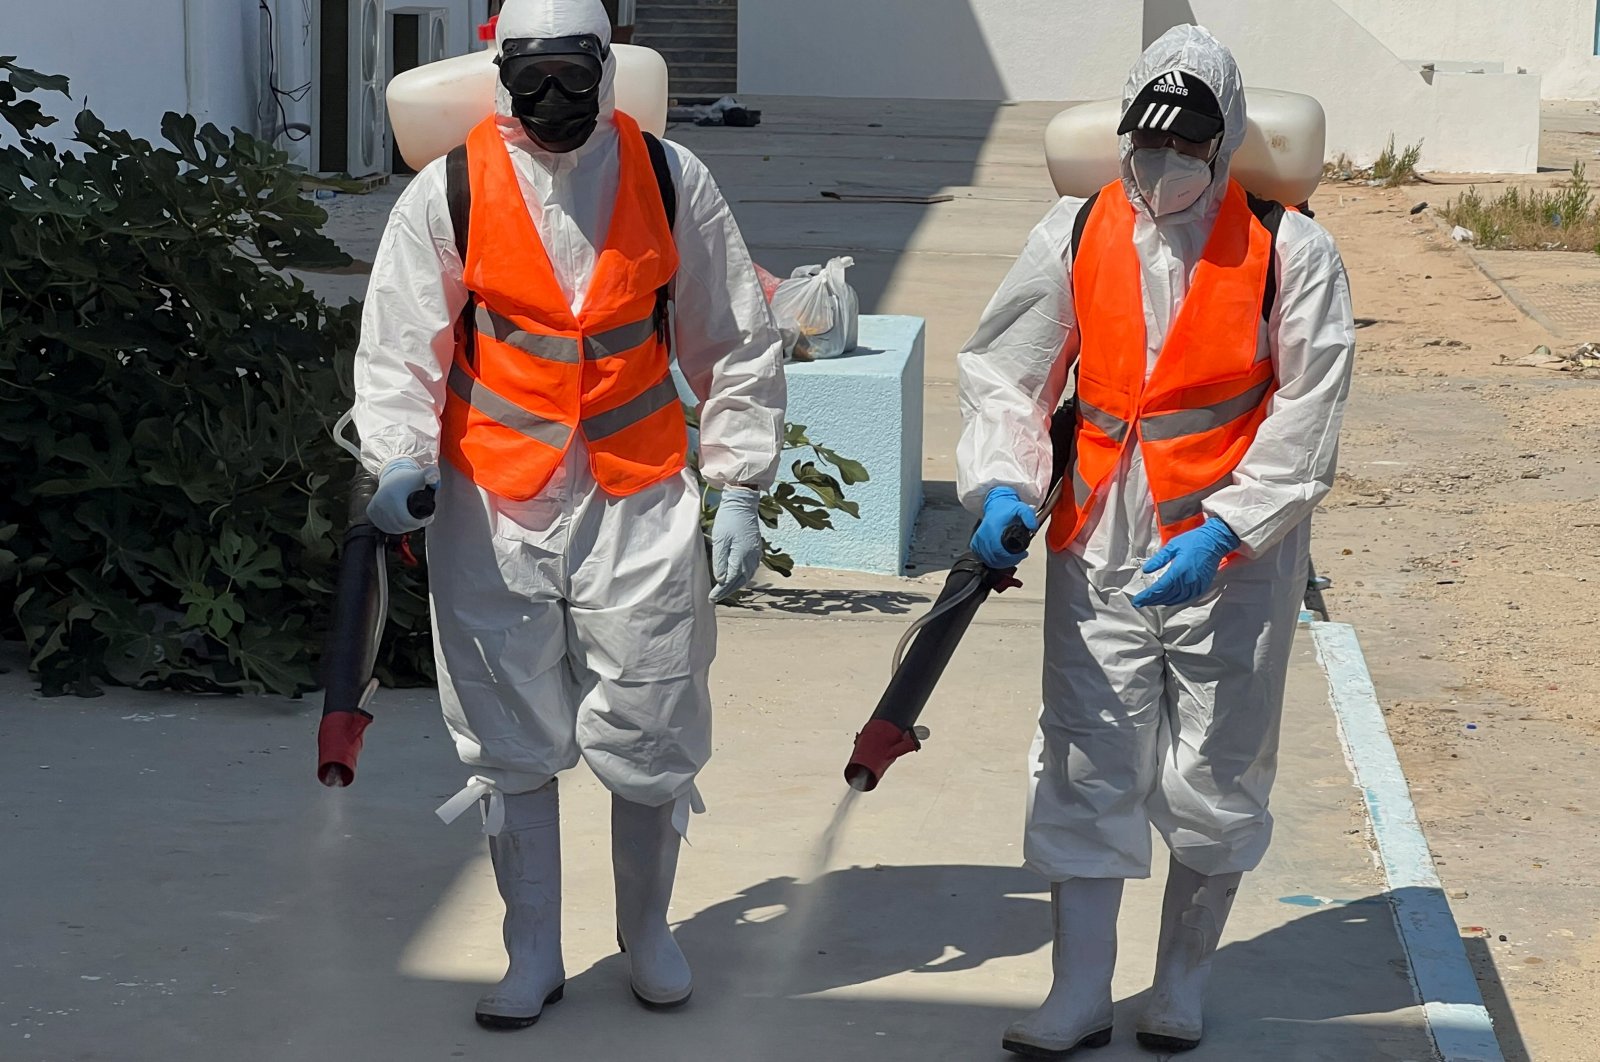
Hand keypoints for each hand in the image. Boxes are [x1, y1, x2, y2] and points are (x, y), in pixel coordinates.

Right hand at [366, 458, 438, 533]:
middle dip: (414, 525)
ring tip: (414, 522)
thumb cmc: (408, 479)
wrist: (392, 476)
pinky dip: (393, 528)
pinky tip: (401, 525)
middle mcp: (381, 503)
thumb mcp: (422, 476)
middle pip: (400, 525)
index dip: (420, 522)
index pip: (407, 520)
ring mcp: (374, 508)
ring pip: (392, 528)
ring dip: (404, 528)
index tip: (428, 518)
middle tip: (423, 520)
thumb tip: (434, 479)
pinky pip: (383, 526)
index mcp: (392, 497)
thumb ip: (432, 474)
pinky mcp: (371, 512)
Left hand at [709, 486, 763, 601]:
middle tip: (716, 597)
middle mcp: (751, 558)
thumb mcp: (720, 540)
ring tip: (725, 590)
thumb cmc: (728, 519)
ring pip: (747, 576)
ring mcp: (756, 553)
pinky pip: (751, 569)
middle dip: (728, 590)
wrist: (742, 503)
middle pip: (740, 581)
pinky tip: (737, 577)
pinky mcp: (757, 549)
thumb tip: (721, 580)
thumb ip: (720, 562)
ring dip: (736, 585)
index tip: (711, 597)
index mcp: (741, 556)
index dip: (720, 590)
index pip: (730, 580)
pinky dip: (743, 577)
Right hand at [970, 487, 1038, 568]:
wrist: (996, 505)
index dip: (1012, 557)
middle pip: (995, 557)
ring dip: (1002, 562)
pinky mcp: (975, 543)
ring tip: (1013, 558)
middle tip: (1020, 556)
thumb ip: (1029, 516)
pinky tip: (1001, 558)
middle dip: (1010, 560)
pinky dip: (993, 561)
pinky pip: (983, 558)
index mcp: (993, 528)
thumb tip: (1033, 527)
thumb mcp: (1021, 509)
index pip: (1000, 550)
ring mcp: (978, 540)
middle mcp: (983, 535)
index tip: (1022, 554)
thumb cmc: (1007, 509)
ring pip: (989, 560)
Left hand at [1130, 518, 1240, 608]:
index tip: (1137, 600)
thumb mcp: (1173, 546)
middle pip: (1166, 596)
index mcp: (1179, 570)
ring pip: (1176, 599)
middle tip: (1140, 602)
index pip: (1160, 588)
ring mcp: (1196, 585)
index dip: (1147, 596)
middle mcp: (1187, 581)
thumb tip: (1146, 569)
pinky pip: (1186, 598)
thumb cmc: (1193, 541)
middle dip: (1152, 600)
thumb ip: (1159, 559)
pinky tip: (1168, 599)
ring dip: (1163, 601)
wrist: (1215, 541)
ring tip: (1152, 601)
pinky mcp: (1202, 586)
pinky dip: (1175, 601)